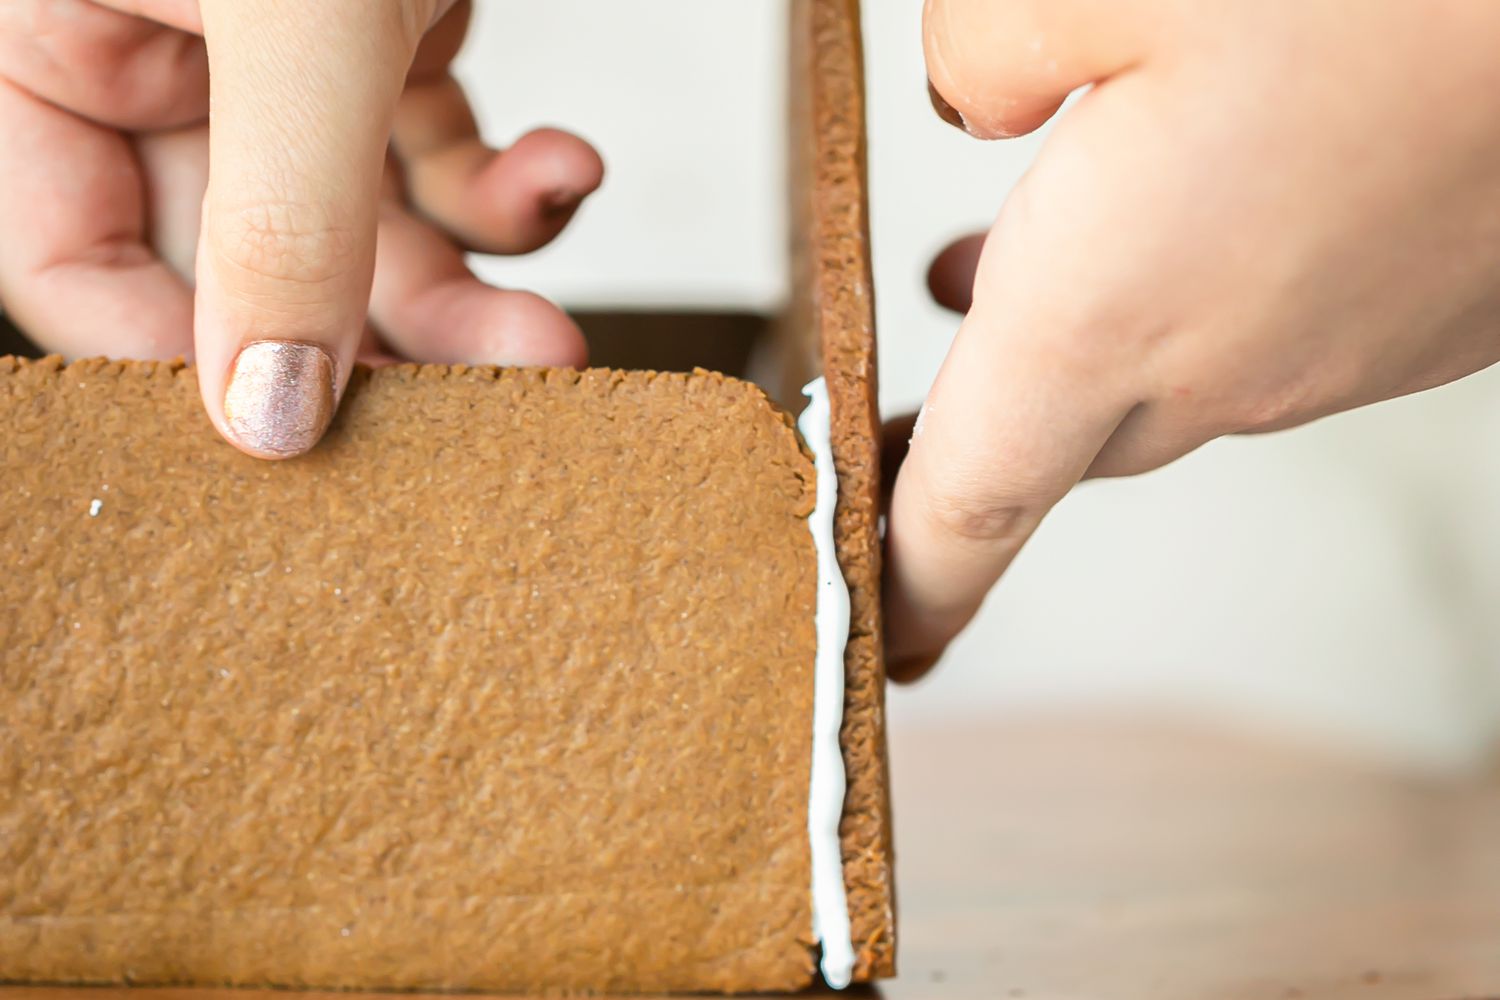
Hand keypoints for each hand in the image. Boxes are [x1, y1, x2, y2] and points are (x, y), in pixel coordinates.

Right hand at [0, 0, 601, 457]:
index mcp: (50, 41)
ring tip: (551, 337)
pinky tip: (566, 170)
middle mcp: (158, 62)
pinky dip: (508, 182)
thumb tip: (270, 411)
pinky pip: (436, 152)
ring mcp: (275, 63)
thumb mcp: (293, 19)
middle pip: (251, 273)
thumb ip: (281, 210)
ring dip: (471, 286)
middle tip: (481, 409)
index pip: (73, 264)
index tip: (301, 450)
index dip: (186, 371)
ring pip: (365, 233)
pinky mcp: (380, 41)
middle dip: (386, 342)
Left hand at [887, 0, 1499, 679]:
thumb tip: (969, 95)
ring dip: (1094, 329)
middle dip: (981, 425)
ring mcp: (1339, 355)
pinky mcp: (1428, 318)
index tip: (889, 639)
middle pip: (1061, 436)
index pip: (968, 503)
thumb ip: (983, 47)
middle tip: (907, 407)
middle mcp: (1221, 367)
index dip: (911, 578)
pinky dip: (1206, 287)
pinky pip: (1274, 334)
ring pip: (1170, 377)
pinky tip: (1208, 195)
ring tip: (1030, 252)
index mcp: (1103, 310)